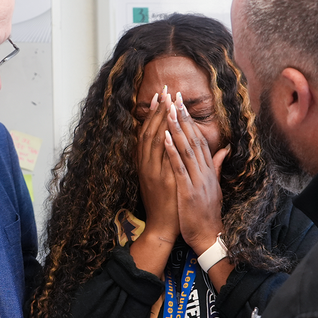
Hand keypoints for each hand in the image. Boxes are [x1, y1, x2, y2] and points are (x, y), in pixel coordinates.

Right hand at [136, 89, 179, 244]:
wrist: (162, 227)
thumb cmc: (165, 204)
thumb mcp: (163, 178)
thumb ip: (167, 159)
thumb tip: (171, 143)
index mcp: (147, 163)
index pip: (149, 132)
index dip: (154, 113)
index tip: (160, 97)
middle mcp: (146, 164)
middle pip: (149, 131)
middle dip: (157, 110)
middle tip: (164, 91)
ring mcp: (152, 172)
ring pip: (153, 140)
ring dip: (160, 120)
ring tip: (167, 102)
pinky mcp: (160, 180)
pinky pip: (160, 158)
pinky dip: (163, 142)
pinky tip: (167, 129)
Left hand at [163, 91, 227, 255]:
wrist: (208, 236)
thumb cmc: (207, 213)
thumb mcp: (214, 186)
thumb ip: (217, 166)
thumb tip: (225, 149)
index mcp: (209, 170)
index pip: (199, 139)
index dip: (190, 121)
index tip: (181, 104)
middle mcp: (204, 172)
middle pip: (194, 139)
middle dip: (183, 117)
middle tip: (174, 96)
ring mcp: (197, 181)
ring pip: (186, 149)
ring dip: (177, 128)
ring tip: (169, 109)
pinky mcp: (188, 191)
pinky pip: (179, 168)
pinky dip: (172, 152)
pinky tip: (165, 138)